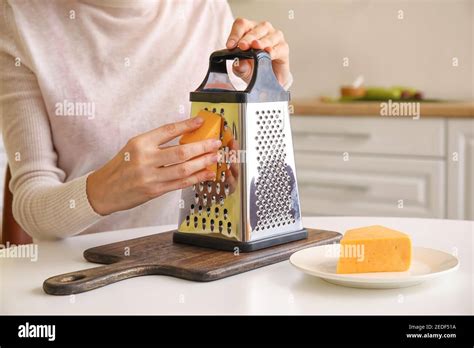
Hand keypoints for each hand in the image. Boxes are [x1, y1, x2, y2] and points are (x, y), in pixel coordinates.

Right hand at [87, 117, 220, 214]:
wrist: (103, 190)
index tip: (200, 121)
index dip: (187, 125)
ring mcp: (150, 176)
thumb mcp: (133, 147)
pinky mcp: (154, 191)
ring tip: (215, 157)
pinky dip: (196, 178)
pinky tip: (205, 173)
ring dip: (203, 163)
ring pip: (184, 169)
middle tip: (215, 143)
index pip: (168, 130)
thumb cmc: (120, 167)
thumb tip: (185, 137)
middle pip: (181, 151)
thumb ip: (156, 143)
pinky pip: (180, 183)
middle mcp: (145, 159)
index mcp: (140, 143)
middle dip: (202, 147)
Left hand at [226, 18, 290, 86]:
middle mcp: (262, 30)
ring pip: (267, 36)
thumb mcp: (243, 70)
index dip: (235, 34)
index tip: (230, 45)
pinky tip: (268, 53)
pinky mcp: (283, 48)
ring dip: (261, 42)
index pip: (241, 25)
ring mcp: (274, 37)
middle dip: (247, 38)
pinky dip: (273, 51)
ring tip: (255, 47)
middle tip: (242, 46)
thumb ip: (239, 67)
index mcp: (249, 30)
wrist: (268, 80)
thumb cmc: (255, 69)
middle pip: (254, 29)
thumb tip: (238, 64)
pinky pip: (279, 48)